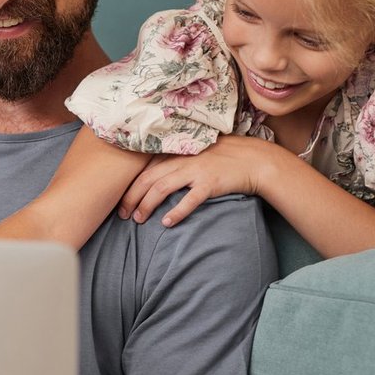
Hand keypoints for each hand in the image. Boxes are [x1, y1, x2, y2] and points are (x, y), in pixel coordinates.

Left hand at [119, 135, 281, 226]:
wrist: (254, 159)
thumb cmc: (223, 158)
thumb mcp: (195, 154)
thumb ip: (175, 162)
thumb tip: (154, 177)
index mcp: (177, 152)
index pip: (145, 168)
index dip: (130, 185)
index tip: (120, 201)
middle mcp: (182, 159)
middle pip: (147, 179)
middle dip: (132, 198)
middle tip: (123, 215)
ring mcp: (196, 170)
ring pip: (162, 187)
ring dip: (147, 205)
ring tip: (139, 220)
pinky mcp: (210, 183)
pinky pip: (190, 199)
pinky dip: (177, 211)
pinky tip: (167, 223)